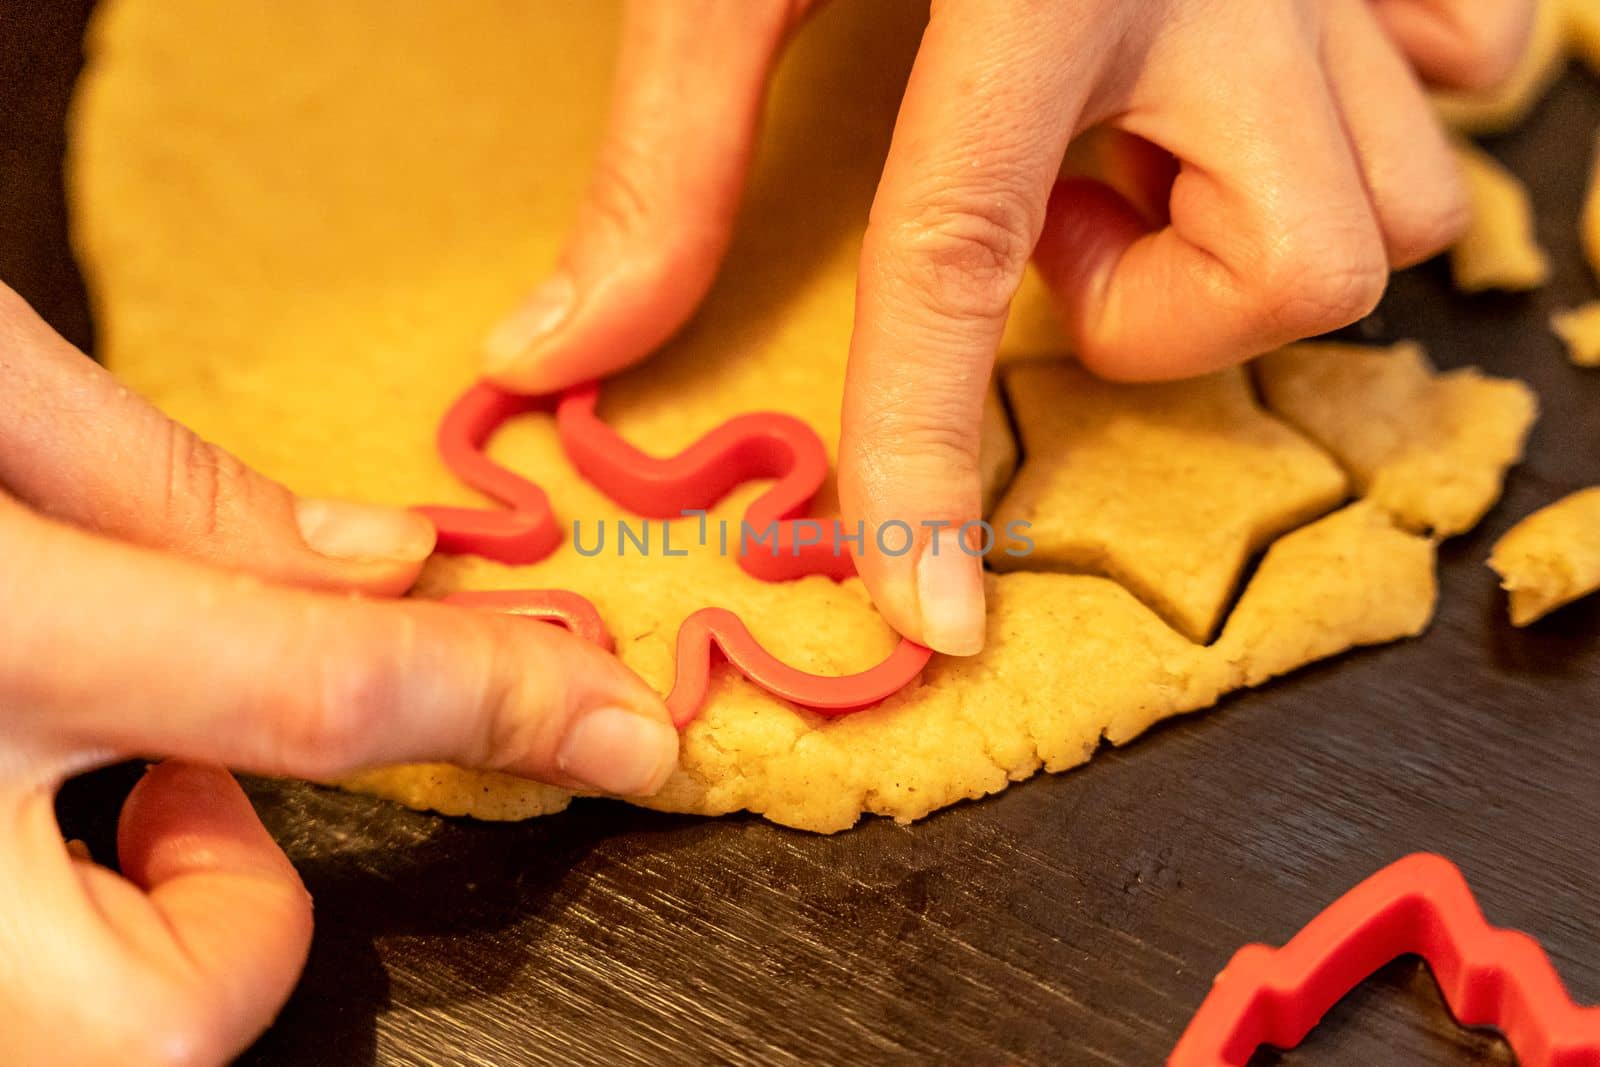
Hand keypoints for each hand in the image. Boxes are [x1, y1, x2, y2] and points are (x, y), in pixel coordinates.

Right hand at [0, 285, 675, 1064]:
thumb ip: (169, 480)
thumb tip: (387, 561)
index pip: (317, 686)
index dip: (504, 702)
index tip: (623, 727)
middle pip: (169, 1020)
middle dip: (238, 920)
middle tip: (185, 773)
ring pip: (79, 1054)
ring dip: (126, 933)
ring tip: (56, 782)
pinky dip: (31, 940)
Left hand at [479, 0, 1530, 657]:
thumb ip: (663, 155)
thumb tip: (557, 348)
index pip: (966, 261)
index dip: (932, 458)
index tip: (928, 619)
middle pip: (1294, 264)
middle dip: (1165, 303)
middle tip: (1066, 229)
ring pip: (1396, 200)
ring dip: (1250, 228)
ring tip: (1138, 151)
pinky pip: (1477, 77)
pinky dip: (1370, 128)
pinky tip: (1243, 97)